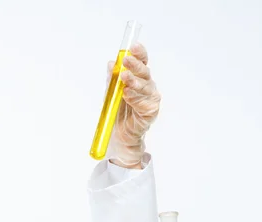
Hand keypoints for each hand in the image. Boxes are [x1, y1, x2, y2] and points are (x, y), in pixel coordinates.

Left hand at [106, 43, 160, 167]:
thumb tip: (111, 64)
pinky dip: (135, 98)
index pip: (142, 63)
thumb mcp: (111, 93)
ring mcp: (150, 99)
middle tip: (126, 60)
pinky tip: (128, 94)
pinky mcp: (150, 112)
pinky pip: (144, 103)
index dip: (139, 54)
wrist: (119, 136)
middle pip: (144, 72)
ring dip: (133, 81)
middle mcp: (147, 87)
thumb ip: (112, 79)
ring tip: (124, 77)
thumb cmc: (118, 112)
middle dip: (135, 65)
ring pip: (144, 87)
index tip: (134, 46)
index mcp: (139, 79)